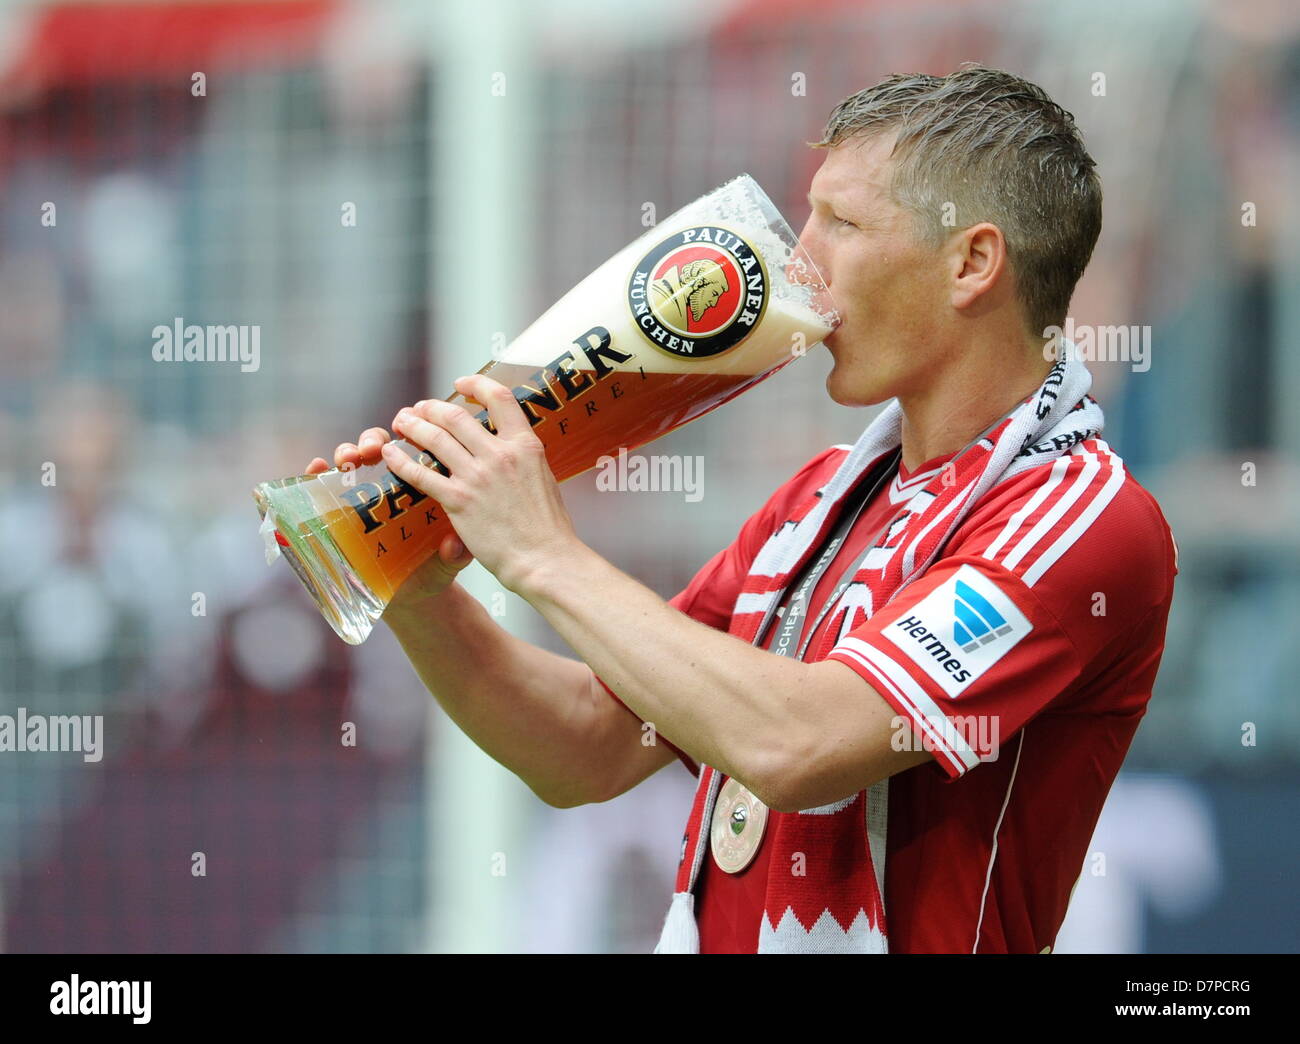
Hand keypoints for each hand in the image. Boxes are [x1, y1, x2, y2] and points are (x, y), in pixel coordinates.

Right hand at [304, 427, 474, 613]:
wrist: (413, 596)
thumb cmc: (434, 570)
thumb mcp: (449, 561)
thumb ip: (454, 553)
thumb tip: (453, 546)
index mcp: (421, 484)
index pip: (412, 448)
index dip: (408, 435)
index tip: (406, 435)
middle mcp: (388, 484)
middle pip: (376, 447)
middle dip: (371, 440)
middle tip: (373, 447)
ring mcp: (360, 497)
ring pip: (350, 461)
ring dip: (346, 451)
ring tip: (347, 458)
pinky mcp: (337, 514)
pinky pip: (321, 488)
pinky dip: (316, 473)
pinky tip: (316, 468)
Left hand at [382, 373, 577, 593]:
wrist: (545, 558)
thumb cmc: (549, 528)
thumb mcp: (545, 479)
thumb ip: (525, 460)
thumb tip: (515, 451)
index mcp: (526, 447)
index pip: (500, 399)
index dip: (477, 384)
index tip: (460, 384)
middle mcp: (500, 455)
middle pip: (456, 416)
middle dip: (431, 408)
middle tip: (419, 409)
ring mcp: (477, 477)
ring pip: (435, 438)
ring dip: (413, 426)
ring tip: (401, 423)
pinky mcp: (459, 501)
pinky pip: (421, 474)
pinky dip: (403, 461)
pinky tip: (392, 455)